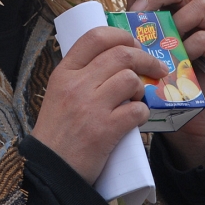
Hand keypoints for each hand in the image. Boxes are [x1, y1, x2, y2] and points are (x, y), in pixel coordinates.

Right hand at [33, 26, 168, 184]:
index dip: (120, 35)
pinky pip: (137, 109)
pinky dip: (143, 113)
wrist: (49, 169)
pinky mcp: (105, 129)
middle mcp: (76, 84)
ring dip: (141, 89)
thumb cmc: (57, 131)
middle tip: (155, 68)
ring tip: (137, 99)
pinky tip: (136, 118)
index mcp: (64, 72)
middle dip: (145, 58)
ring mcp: (90, 106)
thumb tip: (114, 59)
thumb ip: (81, 75)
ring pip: (131, 79)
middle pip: (121, 54)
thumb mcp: (59, 94)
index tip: (133, 43)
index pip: (95, 37)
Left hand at [124, 0, 204, 169]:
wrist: (182, 115)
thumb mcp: (144, 47)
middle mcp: (197, 16)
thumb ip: (137, 20)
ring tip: (161, 38)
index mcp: (176, 10)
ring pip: (201, 5)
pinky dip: (190, 44)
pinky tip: (179, 56)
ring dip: (176, 18)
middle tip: (139, 13)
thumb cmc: (160, 78)